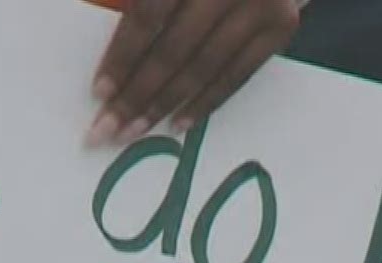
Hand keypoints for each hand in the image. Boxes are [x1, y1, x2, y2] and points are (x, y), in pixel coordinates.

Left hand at [86, 0, 302, 145]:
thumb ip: (148, 3)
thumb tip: (115, 60)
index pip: (148, 15)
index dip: (122, 56)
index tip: (100, 92)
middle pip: (173, 49)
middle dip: (137, 94)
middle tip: (109, 129)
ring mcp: (260, 4)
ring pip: (204, 67)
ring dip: (165, 105)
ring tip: (136, 131)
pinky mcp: (281, 24)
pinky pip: (237, 74)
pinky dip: (206, 102)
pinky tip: (177, 123)